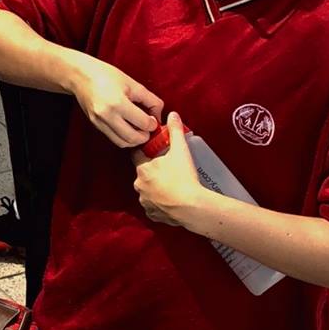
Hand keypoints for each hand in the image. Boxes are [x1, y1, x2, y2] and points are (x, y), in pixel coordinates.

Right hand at [70, 57, 163, 147]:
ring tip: (139, 129)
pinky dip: (124, 138)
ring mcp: (99, 122)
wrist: (80, 76)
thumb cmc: (106, 75)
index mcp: (118, 102)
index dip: (153, 123)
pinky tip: (128, 128)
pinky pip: (114, 139)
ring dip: (134, 140)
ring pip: (123, 143)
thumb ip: (150, 100)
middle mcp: (107, 115)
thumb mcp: (132, 83)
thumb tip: (158, 115)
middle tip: (148, 127)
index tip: (153, 118)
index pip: (143, 123)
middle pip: (134, 138)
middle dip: (145, 135)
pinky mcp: (95, 125)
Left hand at [133, 113, 209, 228]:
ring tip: (171, 186)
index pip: (137, 155)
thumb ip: (175, 131)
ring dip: (155, 188)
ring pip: (147, 191)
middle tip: (168, 170)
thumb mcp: (181, 150)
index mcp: (142, 168)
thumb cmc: (184, 177)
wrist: (191, 206)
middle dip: (153, 172)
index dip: (145, 152)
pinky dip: (159, 204)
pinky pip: (152, 207)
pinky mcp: (151, 214)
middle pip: (143, 174)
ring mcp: (144, 201)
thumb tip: (173, 114)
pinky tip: (170, 201)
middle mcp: (139, 185)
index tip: (154, 152)